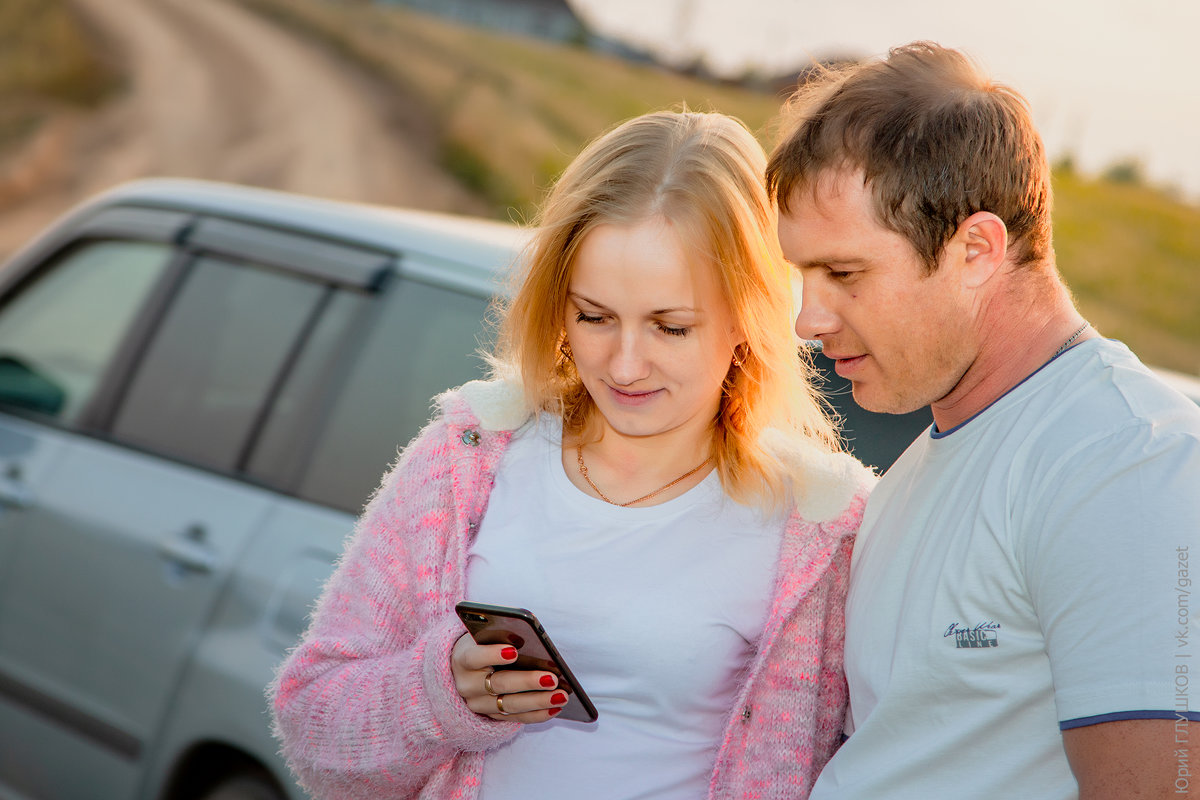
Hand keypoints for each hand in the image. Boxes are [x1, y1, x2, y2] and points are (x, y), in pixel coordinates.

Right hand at [450, 634, 567, 722]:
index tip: (514, 652)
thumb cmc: (483, 644)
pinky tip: (556, 708)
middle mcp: (467, 685)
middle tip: (552, 679)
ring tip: (562, 695)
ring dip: (538, 701)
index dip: (492, 655)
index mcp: (463, 659)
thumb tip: (531, 640)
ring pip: (510, 705)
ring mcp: (479, 704)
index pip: (474, 657)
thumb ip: (501, 636)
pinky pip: (516, 718)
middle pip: (499, 684)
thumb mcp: (485, 636)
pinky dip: (537, 714)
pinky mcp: (491, 716)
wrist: (465, 669)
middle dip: (527, 682)